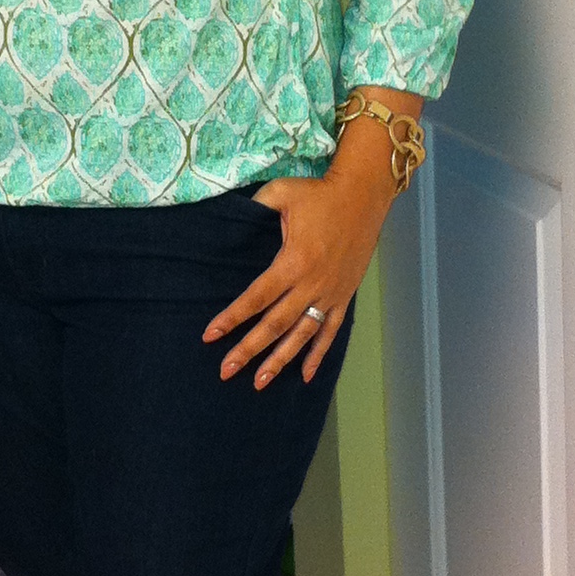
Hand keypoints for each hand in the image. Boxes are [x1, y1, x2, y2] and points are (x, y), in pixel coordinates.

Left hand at [203, 155, 394, 392]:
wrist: (363, 196)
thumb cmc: (318, 194)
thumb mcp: (281, 193)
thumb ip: (254, 208)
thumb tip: (231, 219)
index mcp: (293, 261)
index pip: (257, 297)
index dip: (232, 318)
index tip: (210, 335)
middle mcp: (312, 284)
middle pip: (275, 325)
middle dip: (249, 349)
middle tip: (226, 371)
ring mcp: (330, 294)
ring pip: (302, 335)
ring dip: (280, 360)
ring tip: (260, 382)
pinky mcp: (344, 296)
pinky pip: (330, 332)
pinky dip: (318, 355)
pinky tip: (306, 376)